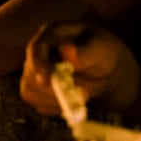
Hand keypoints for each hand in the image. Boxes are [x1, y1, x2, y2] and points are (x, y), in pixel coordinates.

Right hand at [19, 22, 140, 115]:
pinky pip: (37, 103)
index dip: (38, 64)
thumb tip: (65, 51)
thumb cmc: (106, 54)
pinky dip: (54, 107)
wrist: (110, 73)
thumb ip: (85, 50)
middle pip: (30, 72)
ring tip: (82, 97)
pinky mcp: (39, 89)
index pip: (35, 47)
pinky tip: (72, 102)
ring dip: (54, 100)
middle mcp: (40, 51)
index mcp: (52, 33)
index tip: (46, 80)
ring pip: (29, 90)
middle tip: (83, 94)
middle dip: (52, 89)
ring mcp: (37, 70)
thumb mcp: (102, 48)